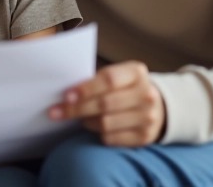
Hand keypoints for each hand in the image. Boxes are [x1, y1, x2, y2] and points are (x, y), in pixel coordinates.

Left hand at [48, 60, 164, 146]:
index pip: (109, 80)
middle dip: (76, 108)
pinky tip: (96, 126)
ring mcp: (148, 117)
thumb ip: (97, 81)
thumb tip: (67, 94)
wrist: (156, 107)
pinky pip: (111, 138)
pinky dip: (98, 133)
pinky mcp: (145, 137)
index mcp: (137, 73)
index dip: (85, 89)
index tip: (66, 96)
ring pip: (105, 123)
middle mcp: (147, 94)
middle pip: (104, 104)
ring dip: (86, 121)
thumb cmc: (125, 88)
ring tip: (81, 117)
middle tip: (56, 112)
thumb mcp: (117, 76)